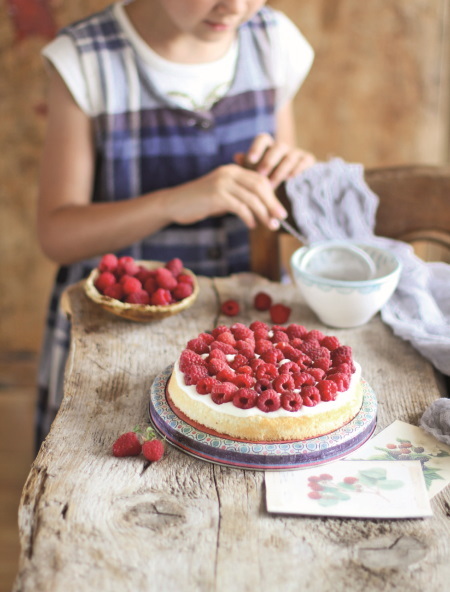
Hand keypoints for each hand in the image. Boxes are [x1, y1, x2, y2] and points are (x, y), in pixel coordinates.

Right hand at [165, 163, 286, 229]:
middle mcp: (228, 173)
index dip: (272, 196)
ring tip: (268, 225)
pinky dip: (248, 217)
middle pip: (259, 187)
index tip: (279, 211)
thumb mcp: (222, 195)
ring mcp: (222, 183)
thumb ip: (239, 196)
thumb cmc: (200, 202)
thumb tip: (262, 207)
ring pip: (251, 197)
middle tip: (280, 219)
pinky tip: (251, 225)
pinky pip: (239, 206)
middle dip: (272, 204)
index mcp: (232, 170)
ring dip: (263, 213)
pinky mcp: (216, 195)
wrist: (174, 204)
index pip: (260, 180)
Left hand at [234, 133, 315, 187]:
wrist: (286, 198)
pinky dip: (297, 169)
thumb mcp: (254, 178)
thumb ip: (246, 167)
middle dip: (268, 161)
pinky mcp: (308, 161)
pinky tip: (290, 179)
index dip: (257, 147)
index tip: (251, 160)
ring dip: (280, 171)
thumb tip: (236, 156)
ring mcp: (297, 153)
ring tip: (271, 185)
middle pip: (278, 146)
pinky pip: (305, 161)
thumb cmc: (265, 186)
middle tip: (261, 174)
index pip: (263, 139)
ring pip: (290, 156)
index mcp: (268, 148)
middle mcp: (283, 148)